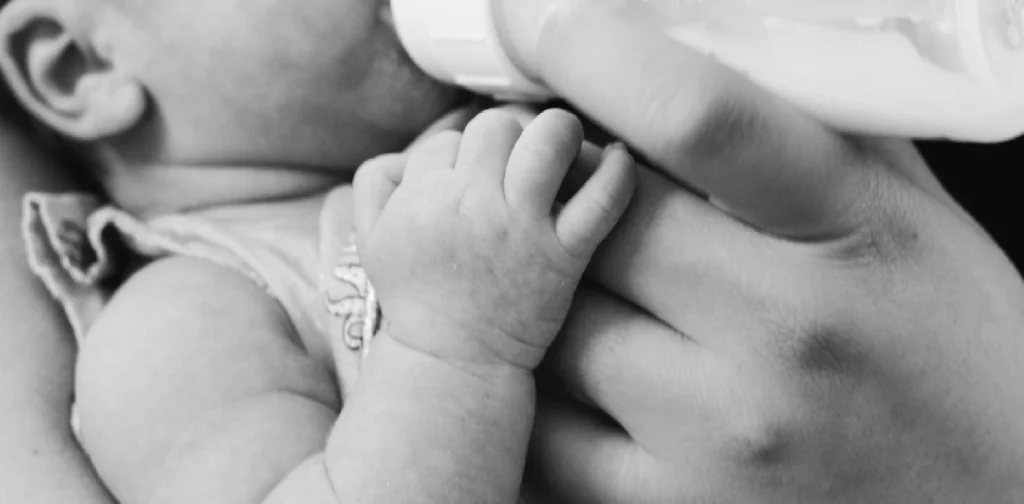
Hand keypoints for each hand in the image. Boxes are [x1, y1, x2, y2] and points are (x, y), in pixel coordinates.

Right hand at [353, 109, 634, 371]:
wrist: (453, 361)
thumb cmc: (415, 296)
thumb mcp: (371, 239)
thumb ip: (376, 182)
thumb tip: (410, 149)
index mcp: (422, 197)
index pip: (449, 140)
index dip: (459, 157)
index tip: (468, 186)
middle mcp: (471, 204)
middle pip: (497, 127)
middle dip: (506, 140)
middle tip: (512, 169)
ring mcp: (522, 227)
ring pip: (550, 138)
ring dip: (559, 135)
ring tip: (561, 152)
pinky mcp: (564, 254)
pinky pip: (602, 199)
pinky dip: (617, 172)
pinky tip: (619, 159)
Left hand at [519, 6, 1023, 502]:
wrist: (995, 499)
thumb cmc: (948, 345)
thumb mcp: (908, 211)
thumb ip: (803, 132)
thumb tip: (682, 51)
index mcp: (849, 229)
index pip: (698, 118)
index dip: (592, 56)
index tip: (540, 29)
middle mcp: (782, 333)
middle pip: (592, 224)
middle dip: (558, 188)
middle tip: (559, 178)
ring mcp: (720, 433)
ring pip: (553, 327)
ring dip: (545, 288)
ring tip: (580, 276)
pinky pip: (546, 433)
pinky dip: (541, 385)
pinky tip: (574, 359)